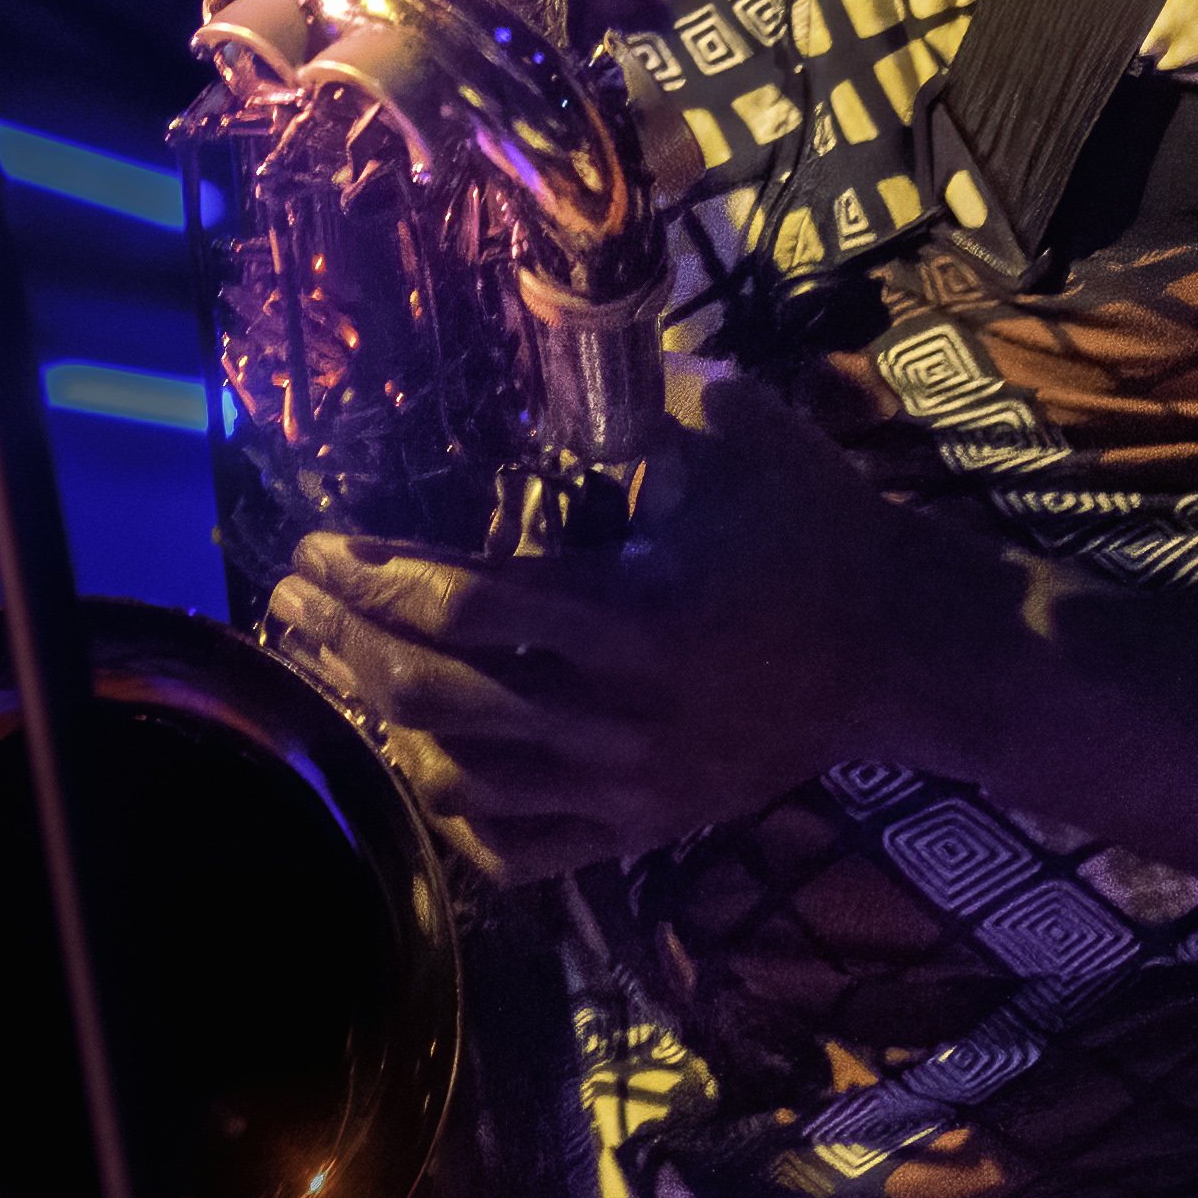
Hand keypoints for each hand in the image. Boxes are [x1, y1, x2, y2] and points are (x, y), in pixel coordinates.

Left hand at [259, 365, 969, 884]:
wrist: (907, 648)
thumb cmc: (814, 524)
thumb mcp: (734, 427)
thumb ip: (632, 393)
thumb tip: (545, 348)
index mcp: (635, 617)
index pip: (463, 606)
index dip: (372, 576)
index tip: (315, 545)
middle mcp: (622, 717)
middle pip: (437, 696)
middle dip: (346, 642)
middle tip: (290, 600)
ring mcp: (630, 788)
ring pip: (462, 781)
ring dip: (379, 722)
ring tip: (330, 665)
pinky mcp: (642, 828)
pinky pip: (518, 848)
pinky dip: (450, 812)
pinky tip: (411, 761)